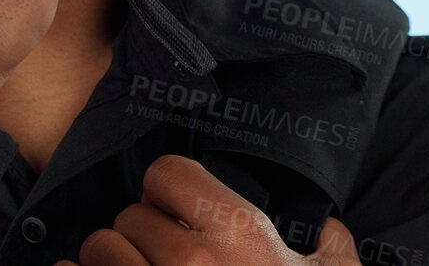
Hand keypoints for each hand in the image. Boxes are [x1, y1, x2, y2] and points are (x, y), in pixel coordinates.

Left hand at [58, 155, 362, 265]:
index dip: (170, 192)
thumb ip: (329, 245)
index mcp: (239, 234)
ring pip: (99, 250)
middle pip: (129, 217)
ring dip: (113, 263)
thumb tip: (322, 226)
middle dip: (144, 237)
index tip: (179, 214)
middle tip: (164, 261)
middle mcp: (190, 260)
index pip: (166, 173)